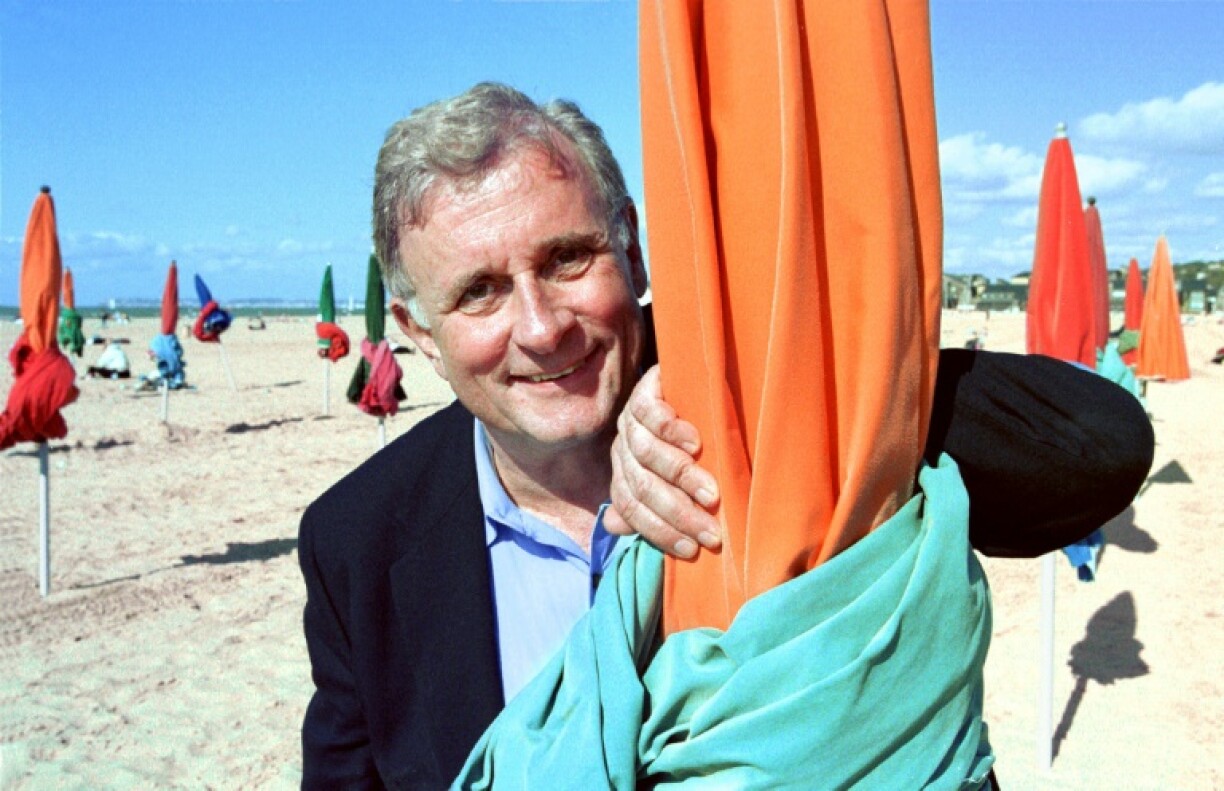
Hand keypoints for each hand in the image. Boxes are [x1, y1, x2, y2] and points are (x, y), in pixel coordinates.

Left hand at [605, 365, 721, 558]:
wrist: (691, 383)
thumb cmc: (687, 441)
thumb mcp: (671, 474)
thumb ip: (646, 502)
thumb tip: (614, 528)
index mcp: (625, 472)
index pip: (631, 507)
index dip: (659, 531)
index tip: (692, 550)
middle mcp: (623, 448)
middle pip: (642, 486)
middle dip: (677, 513)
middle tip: (711, 531)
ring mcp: (631, 420)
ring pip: (647, 453)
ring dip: (681, 477)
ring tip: (711, 494)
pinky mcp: (644, 391)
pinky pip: (650, 413)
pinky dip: (672, 431)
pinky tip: (696, 443)